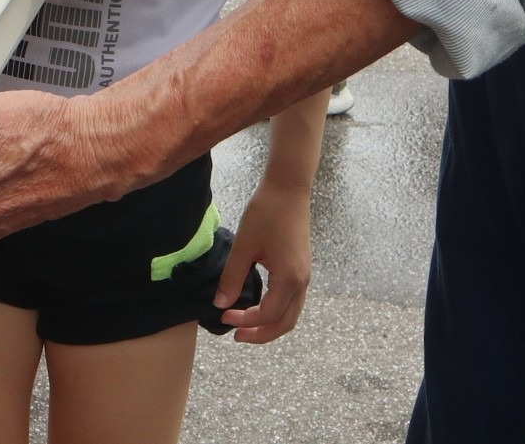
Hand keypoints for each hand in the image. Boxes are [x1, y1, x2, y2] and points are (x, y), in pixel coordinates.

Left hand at [214, 181, 311, 342]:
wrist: (288, 189)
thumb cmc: (266, 212)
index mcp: (289, 279)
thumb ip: (232, 277)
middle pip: (285, 323)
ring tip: (245, 326)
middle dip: (261, 334)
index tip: (223, 317)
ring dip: (269, 325)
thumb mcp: (244, 246)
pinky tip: (257, 306)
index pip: (267, 315)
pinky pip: (292, 301)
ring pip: (291, 314)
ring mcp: (304, 276)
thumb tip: (220, 304)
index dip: (244, 321)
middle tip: (236, 335)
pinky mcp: (301, 269)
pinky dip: (276, 312)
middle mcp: (302, 282)